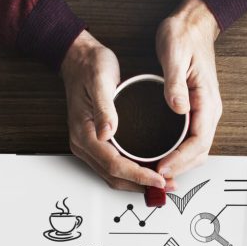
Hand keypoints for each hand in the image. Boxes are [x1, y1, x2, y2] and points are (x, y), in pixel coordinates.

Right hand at [61, 31, 166, 191]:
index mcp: (84, 134)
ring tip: (162, 183)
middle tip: (167, 185)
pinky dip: (132, 174)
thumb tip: (107, 132)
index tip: (159, 178)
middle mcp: (84, 145)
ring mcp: (89, 147)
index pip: (114, 165)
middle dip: (141, 185)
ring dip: (138, 183)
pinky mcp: (96, 144)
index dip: (138, 175)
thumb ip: (104, 107)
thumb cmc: (90, 66)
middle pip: (114, 177)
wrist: (79, 59)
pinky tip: (148, 171)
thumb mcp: (100, 79)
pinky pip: (114, 167)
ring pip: (114, 176)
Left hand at [155, 0, 220, 179]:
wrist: (193, 24)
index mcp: (207, 101)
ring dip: (179, 165)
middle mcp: (209, 111)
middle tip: (155, 177)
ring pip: (196, 151)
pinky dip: (179, 155)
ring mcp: (204, 113)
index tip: (162, 168)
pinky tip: (163, 158)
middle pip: (199, 153)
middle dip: (179, 168)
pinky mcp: (196, 112)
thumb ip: (175, 83)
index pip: (198, 141)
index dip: (180, 159)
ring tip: (157, 173)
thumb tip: (178, 108)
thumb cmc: (183, 35)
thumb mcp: (175, 54)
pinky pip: (191, 141)